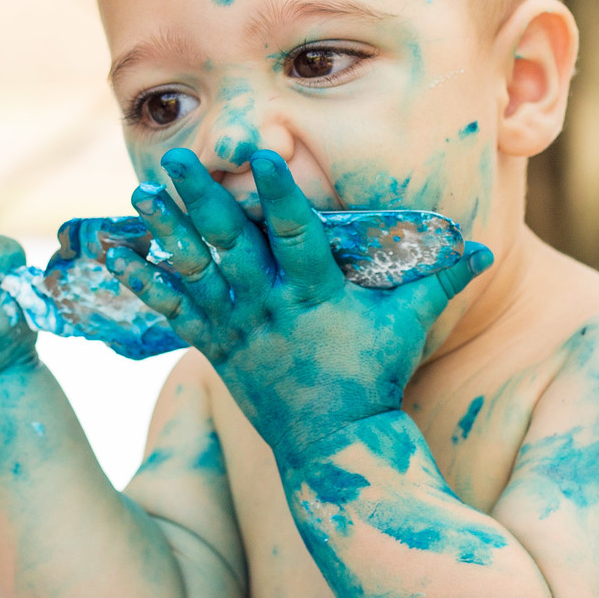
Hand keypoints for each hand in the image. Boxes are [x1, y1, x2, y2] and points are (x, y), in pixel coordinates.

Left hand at [105, 150, 491, 464]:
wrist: (335, 445)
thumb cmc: (375, 377)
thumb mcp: (409, 325)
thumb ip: (441, 280)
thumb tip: (486, 246)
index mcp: (317, 294)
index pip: (296, 233)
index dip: (279, 192)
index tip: (263, 152)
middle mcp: (272, 308)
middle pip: (230, 245)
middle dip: (201, 198)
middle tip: (174, 157)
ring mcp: (239, 329)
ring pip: (195, 272)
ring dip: (165, 231)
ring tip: (139, 191)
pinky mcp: (215, 348)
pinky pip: (173, 311)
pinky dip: (143, 282)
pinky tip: (112, 254)